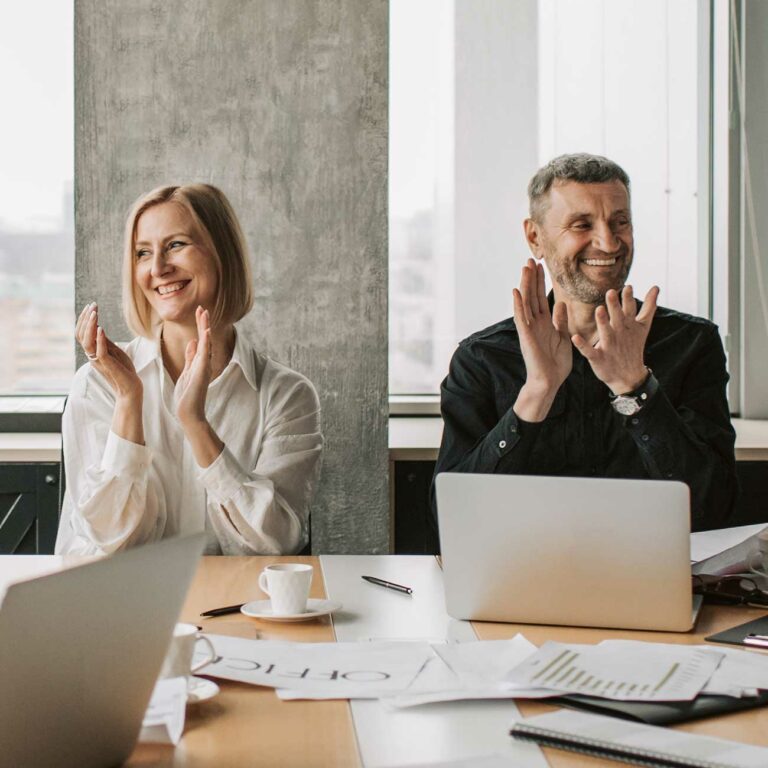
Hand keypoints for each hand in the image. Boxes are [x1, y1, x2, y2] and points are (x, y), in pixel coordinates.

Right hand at [75, 302, 141, 402]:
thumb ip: (104, 341)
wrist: (131, 388)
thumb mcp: (114, 351)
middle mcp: (92, 356)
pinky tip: (101, 328)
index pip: (82, 334)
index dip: (84, 320)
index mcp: (93, 352)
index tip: (91, 306)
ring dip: (90, 326)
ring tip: (95, 313)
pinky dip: (99, 340)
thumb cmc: (124, 370)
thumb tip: (98, 327)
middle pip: (81, 336)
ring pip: (86, 342)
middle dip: (86, 319)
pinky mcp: (107, 365)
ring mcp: (99, 361)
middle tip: (92, 305)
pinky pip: (99, 352)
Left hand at [174, 306, 212, 426]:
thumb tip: (191, 342)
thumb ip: (190, 357)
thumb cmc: (187, 395)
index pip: (200, 339)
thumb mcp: (186, 371)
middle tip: (202, 307)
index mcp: (198, 361)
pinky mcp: (201, 372)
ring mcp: (204, 366)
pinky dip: (205, 343)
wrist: (189, 412)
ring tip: (204, 313)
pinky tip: (206, 332)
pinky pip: (204, 354)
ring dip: (205, 328)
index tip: (199, 311)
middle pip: (204, 338)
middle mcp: (204, 362)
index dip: (200, 325)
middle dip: (203, 322)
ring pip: (206, 343)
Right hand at [512, 259, 571, 420]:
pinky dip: (518, 305)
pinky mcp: (526, 336)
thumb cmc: (556, 364)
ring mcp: (529, 329)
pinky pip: (521, 318)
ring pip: (526, 302)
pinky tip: (516, 292)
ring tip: (524, 269)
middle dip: (532, 278)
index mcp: (545, 323)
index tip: (541, 266)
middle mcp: (535, 323)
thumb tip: (560, 304)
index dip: (540, 282)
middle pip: (532, 296)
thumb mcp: (564, 338)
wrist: (550, 382)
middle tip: (530, 260)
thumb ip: (561, 321)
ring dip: (525, 285)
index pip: (541, 298)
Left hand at [572, 285, 657, 393]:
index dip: (628, 299)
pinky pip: (589, 350)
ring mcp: (609, 345)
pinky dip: (582, 345)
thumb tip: (656, 287)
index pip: (629, 309)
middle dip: (615, 306)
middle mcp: (619, 333)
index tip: (627, 287)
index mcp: (628, 325)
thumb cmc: (633, 346)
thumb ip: (649, 306)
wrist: (629, 376)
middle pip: (617, 317)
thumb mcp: (642, 326)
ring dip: (602, 321)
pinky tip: (575, 338)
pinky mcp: (598, 357)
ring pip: (605, 332)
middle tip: (611, 292)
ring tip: (599, 310)